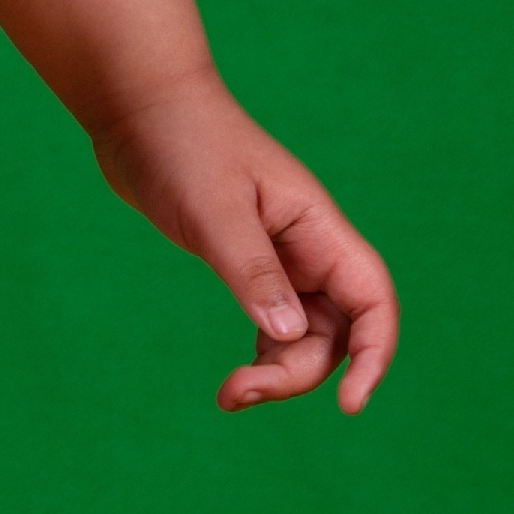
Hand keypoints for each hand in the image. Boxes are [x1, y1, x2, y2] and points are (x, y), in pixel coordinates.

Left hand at [92, 71, 398, 413]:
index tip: (349, 406)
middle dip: (298, 372)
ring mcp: (279, 256)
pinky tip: (236, 379)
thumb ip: (252, 270)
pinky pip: (274, 324)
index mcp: (316, 225)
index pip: (372, 299)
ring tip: (229, 395)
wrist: (138, 106)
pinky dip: (263, 356)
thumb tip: (291, 335)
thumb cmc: (181, 142)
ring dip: (278, 371)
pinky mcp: (246, 262)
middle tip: (236, 391)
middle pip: (336, 331)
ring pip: (305, 334)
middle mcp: (308, 244)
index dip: (375, 354)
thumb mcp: (214, 209)